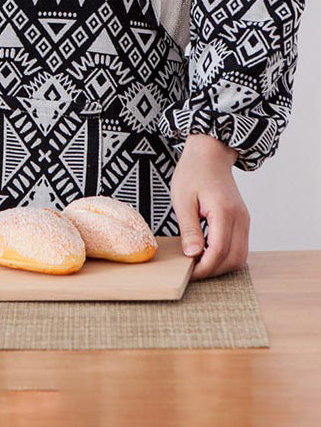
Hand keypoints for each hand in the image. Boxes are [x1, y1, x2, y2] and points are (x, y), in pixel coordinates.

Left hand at [170, 133, 249, 280]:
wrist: (210, 154)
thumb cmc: (193, 172)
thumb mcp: (182, 199)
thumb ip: (189, 229)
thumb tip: (193, 255)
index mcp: (225, 212)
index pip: (219, 251)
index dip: (204, 267)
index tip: (188, 273)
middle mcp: (240, 218)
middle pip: (233, 258)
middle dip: (213, 270)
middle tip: (191, 271)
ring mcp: (244, 220)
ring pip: (240, 256)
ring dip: (221, 265)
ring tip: (198, 263)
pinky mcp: (242, 220)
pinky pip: (240, 246)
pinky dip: (226, 255)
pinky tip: (207, 252)